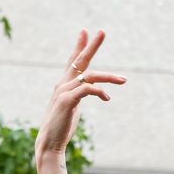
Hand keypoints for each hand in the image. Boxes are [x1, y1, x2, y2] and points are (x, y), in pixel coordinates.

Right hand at [34, 29, 126, 164]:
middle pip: (79, 60)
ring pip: (89, 76)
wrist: (50, 141)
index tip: (86, 32)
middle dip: (91, 46)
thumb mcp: (73, 105)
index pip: (73, 61)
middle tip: (102, 31)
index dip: (80, 46)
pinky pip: (87, 89)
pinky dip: (99, 91)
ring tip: (124, 80)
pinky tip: (107, 97)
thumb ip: (80, 94)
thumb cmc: (62, 125)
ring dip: (108, 77)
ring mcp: (63, 91)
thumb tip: (93, 89)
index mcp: (64, 83)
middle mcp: (62, 83)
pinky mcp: (67, 101)